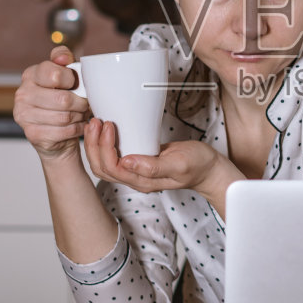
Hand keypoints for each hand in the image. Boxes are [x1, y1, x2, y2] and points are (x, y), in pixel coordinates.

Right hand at [12, 46, 90, 161]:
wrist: (55, 130)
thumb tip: (63, 58)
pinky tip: (76, 125)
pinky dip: (75, 129)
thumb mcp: (65, 74)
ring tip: (81, 114)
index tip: (75, 84)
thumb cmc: (62, 97)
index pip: (55, 75)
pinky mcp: (32, 134)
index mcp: (31, 74)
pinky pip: (63, 132)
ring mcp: (24, 115)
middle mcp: (22, 94)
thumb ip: (63, 59)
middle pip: (63, 99)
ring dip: (79, 117)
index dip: (72, 80)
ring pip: (64, 117)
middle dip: (80, 103)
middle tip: (85, 104)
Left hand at [82, 119, 243, 200]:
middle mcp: (136, 178)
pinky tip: (104, 130)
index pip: (113, 167)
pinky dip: (103, 144)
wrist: (208, 169)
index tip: (109, 126)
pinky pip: (114, 157)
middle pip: (102, 168)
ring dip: (95, 145)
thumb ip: (153, 166)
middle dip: (93, 145)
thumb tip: (127, 162)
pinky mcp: (138, 162)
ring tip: (96, 123)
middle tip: (96, 121)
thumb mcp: (179, 164)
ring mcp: (135, 172)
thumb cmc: (198, 165)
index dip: (105, 147)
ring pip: (104, 164)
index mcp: (143, 181)